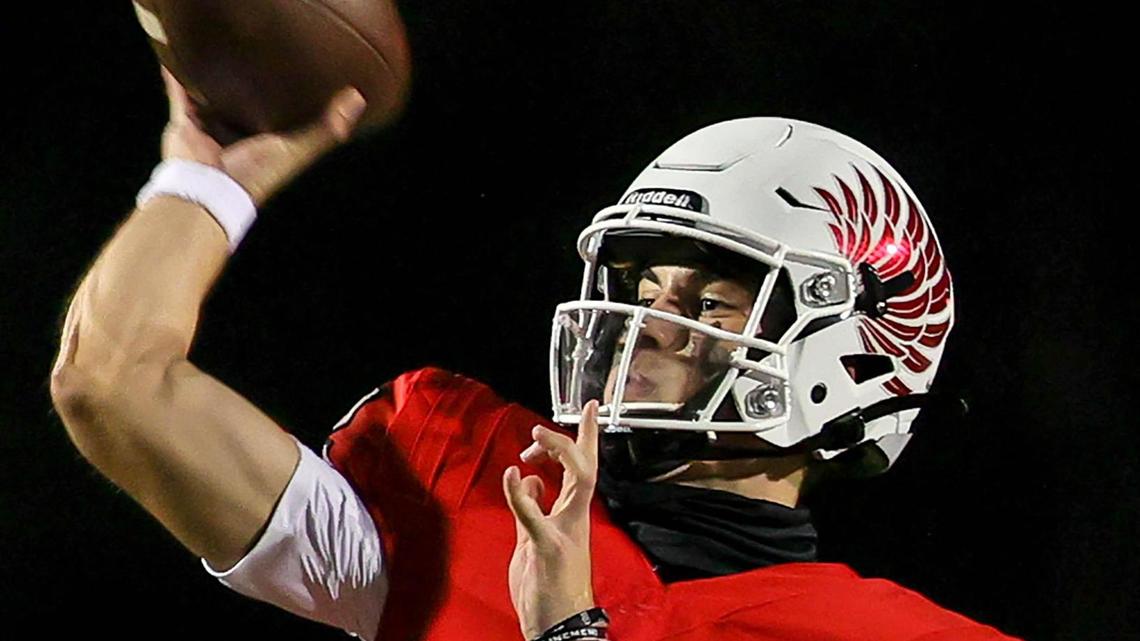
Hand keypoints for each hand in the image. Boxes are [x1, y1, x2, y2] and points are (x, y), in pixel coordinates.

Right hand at [158, 67, 366, 206]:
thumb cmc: (258, 176)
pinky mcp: (185, 127)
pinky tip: (175, 60)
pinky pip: (179, 98)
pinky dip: (176, 80)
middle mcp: (240, 141)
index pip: (282, 122)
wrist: (211, 189)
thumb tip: (357, 98)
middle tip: (257, 64)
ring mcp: (211, 134)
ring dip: (213, 88)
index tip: (301, 82)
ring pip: (212, 105)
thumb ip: (327, 128)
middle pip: (245, 112)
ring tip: (219, 61)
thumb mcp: (299, 148)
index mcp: (268, 148)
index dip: (292, 105)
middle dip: (249, 95)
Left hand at [503, 401, 600, 639]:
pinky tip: (512, 476)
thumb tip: (531, 479)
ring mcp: (564, 532)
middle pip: (586, 468)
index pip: (584, 468)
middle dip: (574, 439)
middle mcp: (575, 519)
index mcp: (573, 516)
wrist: (558, 626)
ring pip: (578, 481)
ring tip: (535, 439)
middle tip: (548, 425)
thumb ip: (533, 509)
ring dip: (558, 453)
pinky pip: (535, 515)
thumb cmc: (548, 586)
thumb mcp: (534, 539)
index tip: (590, 408)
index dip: (587, 437)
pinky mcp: (547, 548)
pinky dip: (522, 493)